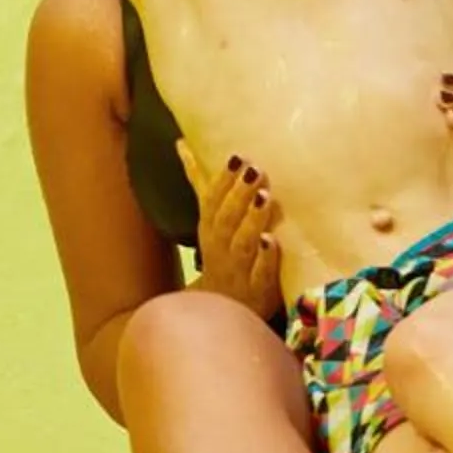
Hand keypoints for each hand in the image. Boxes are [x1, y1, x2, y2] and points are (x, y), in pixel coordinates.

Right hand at [178, 140, 282, 315]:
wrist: (224, 309)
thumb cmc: (222, 254)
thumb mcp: (209, 220)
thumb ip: (200, 183)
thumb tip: (181, 142)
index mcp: (210, 230)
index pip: (211, 203)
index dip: (222, 181)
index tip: (236, 158)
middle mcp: (221, 249)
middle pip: (226, 221)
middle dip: (238, 196)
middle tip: (255, 171)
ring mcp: (239, 270)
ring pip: (242, 244)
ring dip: (251, 220)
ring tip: (264, 197)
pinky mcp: (259, 291)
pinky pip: (261, 274)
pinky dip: (265, 258)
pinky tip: (271, 240)